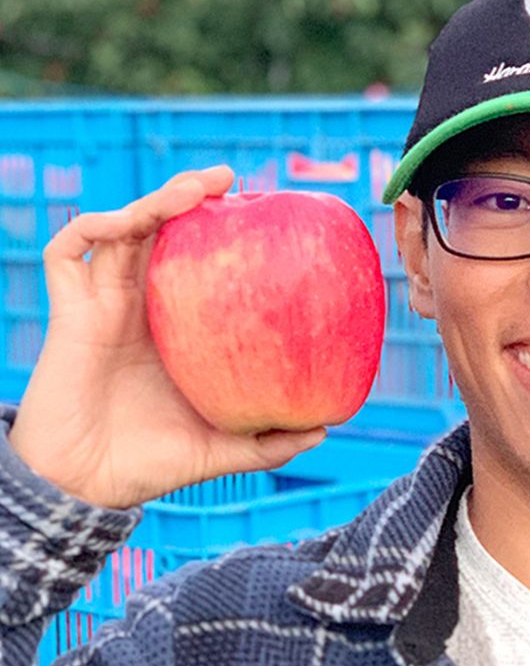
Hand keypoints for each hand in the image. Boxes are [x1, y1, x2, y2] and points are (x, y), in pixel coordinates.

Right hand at [8, 167, 325, 508]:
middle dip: (190, 197)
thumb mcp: (223, 449)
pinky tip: (128, 219)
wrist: (85, 486)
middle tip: (229, 179)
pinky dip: (94, 226)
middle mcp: (141, 306)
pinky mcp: (69, 312)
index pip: (199, 263)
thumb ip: (269, 442)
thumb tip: (325, 429)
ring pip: (122, 229)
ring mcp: (103, 304)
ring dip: (154, 201)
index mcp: (176, 328)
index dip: (223, 234)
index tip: (264, 214)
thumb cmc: (150, 464)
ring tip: (196, 189)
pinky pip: (68, 252)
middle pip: (162, 232)